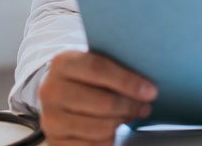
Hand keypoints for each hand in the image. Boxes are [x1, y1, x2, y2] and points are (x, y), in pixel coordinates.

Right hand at [38, 51, 156, 145]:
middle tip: (145, 107)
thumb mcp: (96, 62)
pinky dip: (109, 140)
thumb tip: (147, 85)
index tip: (151, 91)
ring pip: (100, 128)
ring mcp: (51, 118)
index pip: (98, 69)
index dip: (128, 81)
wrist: (58, 94)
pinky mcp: (55, 141)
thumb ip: (116, 67)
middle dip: (130, 106)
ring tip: (131, 116)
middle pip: (102, 102)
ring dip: (122, 123)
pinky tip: (115, 131)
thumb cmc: (86, 78)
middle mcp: (51, 90)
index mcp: (63, 63)